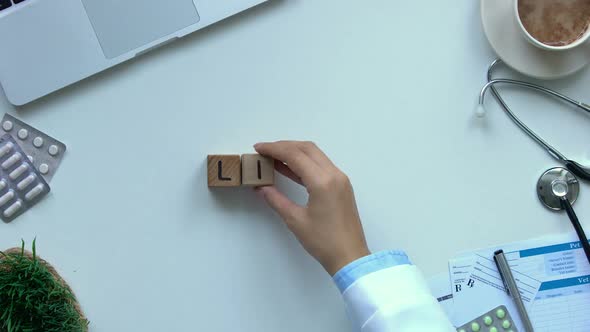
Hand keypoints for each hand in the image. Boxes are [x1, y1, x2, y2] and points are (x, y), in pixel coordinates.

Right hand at [254, 141, 369, 275]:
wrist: (350, 257)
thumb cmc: (323, 242)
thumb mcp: (295, 220)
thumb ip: (276, 200)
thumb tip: (261, 187)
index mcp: (322, 182)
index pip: (295, 155)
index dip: (274, 149)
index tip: (258, 148)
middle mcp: (334, 174)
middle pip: (307, 149)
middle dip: (284, 146)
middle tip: (265, 151)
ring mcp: (340, 179)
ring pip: (315, 155)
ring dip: (295, 152)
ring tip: (273, 158)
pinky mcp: (342, 186)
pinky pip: (321, 166)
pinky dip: (304, 163)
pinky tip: (289, 169)